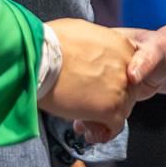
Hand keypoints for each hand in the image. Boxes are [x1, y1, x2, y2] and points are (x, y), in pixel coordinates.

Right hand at [41, 19, 134, 141]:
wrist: (39, 57)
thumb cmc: (50, 43)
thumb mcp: (79, 33)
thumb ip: (92, 46)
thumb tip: (85, 55)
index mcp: (120, 45)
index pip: (124, 69)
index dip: (110, 81)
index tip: (97, 87)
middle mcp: (125, 66)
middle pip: (125, 90)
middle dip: (107, 101)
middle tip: (89, 107)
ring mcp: (119, 88)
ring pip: (121, 110)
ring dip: (103, 119)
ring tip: (86, 124)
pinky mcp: (111, 108)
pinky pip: (114, 127)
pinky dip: (103, 133)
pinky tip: (90, 133)